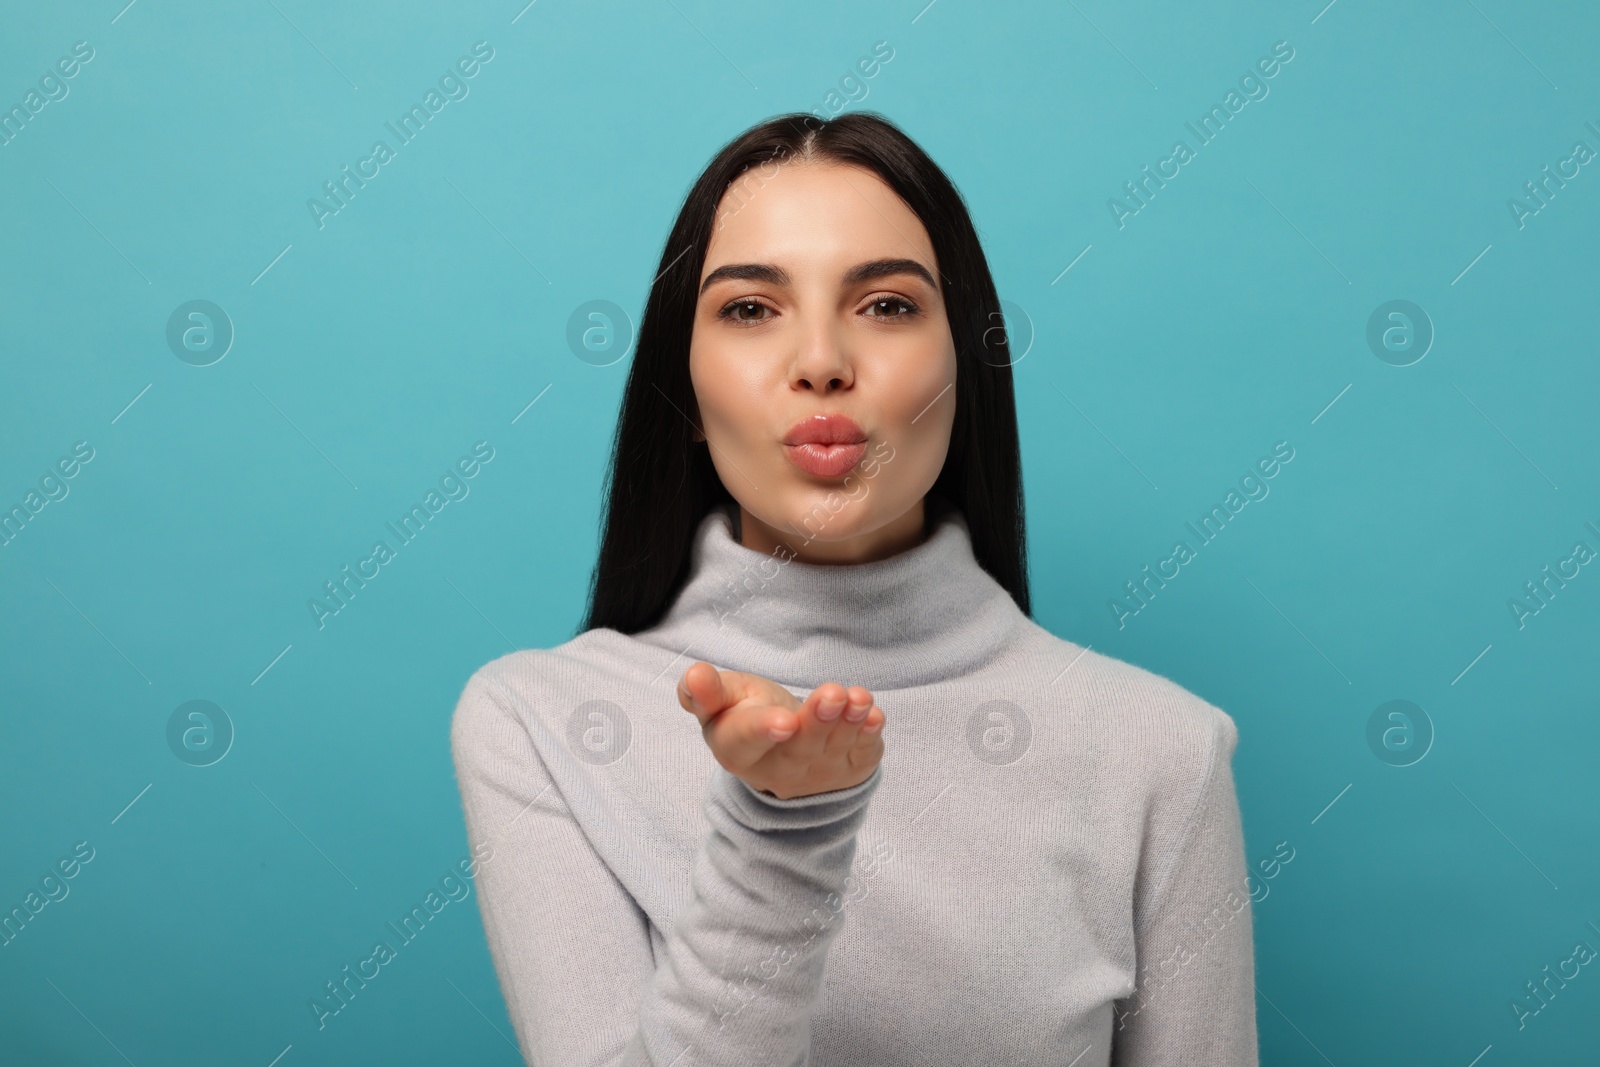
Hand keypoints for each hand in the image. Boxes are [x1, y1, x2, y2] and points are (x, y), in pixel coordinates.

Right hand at [677, 661, 886, 800]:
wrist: (788, 746)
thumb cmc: (749, 713)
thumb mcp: (725, 701)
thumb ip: (707, 692)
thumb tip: (693, 676)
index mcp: (738, 749)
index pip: (746, 741)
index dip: (763, 730)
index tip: (784, 722)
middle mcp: (778, 768)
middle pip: (798, 748)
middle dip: (817, 721)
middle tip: (831, 695)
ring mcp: (817, 772)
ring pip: (833, 748)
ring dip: (848, 722)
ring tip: (857, 697)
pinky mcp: (849, 769)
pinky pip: (862, 754)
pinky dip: (869, 735)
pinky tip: (874, 715)